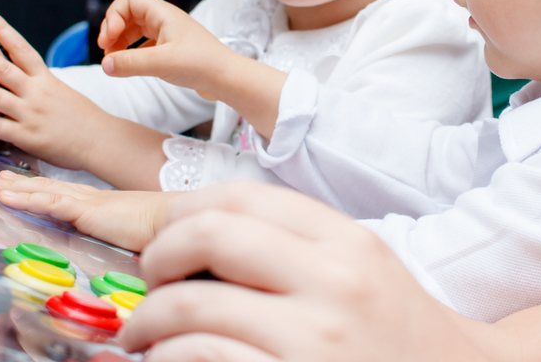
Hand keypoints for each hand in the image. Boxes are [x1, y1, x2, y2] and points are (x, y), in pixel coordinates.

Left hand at [0, 10, 111, 170]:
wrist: (101, 140)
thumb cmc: (83, 117)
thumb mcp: (62, 91)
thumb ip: (39, 83)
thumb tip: (20, 73)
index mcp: (46, 78)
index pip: (21, 48)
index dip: (3, 30)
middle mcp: (37, 92)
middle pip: (1, 67)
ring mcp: (31, 113)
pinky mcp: (27, 136)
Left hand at [0, 170, 179, 251]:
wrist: (178, 219)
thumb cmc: (160, 229)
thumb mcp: (127, 230)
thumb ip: (111, 232)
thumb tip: (106, 239)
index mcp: (96, 202)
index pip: (58, 191)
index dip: (33, 187)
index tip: (12, 182)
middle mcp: (87, 196)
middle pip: (44, 187)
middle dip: (15, 183)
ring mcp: (87, 201)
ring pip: (42, 191)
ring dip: (12, 187)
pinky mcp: (89, 210)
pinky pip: (52, 203)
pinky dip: (27, 199)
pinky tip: (8, 197)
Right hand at [98, 0, 230, 91]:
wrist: (227, 78)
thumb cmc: (201, 64)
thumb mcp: (161, 63)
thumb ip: (130, 63)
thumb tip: (104, 65)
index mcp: (163, 14)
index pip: (129, 0)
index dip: (114, 15)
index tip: (109, 39)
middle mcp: (165, 20)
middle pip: (129, 13)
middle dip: (113, 29)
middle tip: (105, 51)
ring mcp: (168, 34)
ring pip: (135, 29)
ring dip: (120, 41)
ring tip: (113, 60)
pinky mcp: (171, 50)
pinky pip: (144, 44)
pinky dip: (132, 52)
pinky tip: (129, 66)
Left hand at [117, 182, 495, 361]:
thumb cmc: (396, 337)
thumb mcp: (361, 271)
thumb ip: (294, 245)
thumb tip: (193, 236)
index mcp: (348, 241)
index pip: (242, 196)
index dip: (182, 211)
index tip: (164, 235)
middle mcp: (335, 283)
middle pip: (211, 234)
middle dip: (160, 255)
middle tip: (150, 280)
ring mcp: (316, 340)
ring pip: (194, 305)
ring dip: (150, 321)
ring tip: (144, 334)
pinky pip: (204, 358)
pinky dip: (170, 358)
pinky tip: (170, 361)